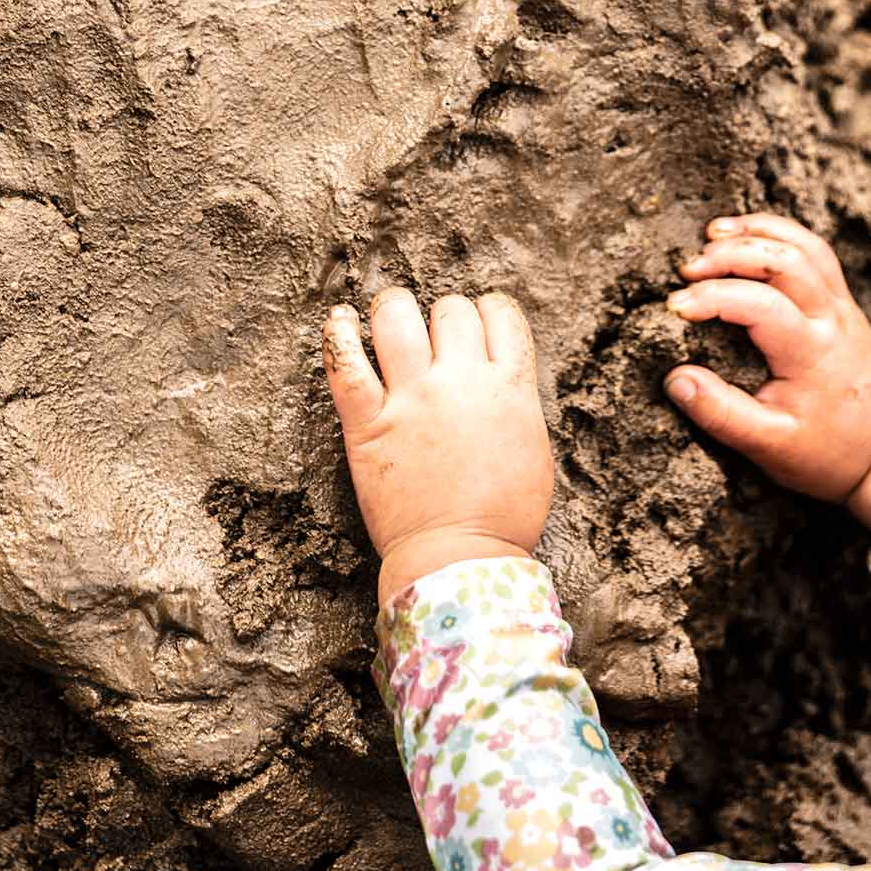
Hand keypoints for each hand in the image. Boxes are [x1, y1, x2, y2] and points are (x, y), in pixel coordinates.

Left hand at [322, 288, 554, 607]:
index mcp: (509, 388)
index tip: (477, 324)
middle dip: (444, 316)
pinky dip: (338, 333)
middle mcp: (461, 382)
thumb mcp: (533, 448)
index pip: (501, 315)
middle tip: (435, 336)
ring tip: (389, 317)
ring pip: (397, 318)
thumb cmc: (504, 517)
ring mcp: (412, 400)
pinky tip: (339, 320)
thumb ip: (515, 402)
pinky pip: (345, 362)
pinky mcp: (368, 424)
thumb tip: (498, 377)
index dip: (488, 311)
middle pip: (450, 311)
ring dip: (394, 310)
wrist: (462, 560)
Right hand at [663, 213, 870, 532]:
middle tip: (689, 267)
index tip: (675, 309)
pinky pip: (816, 253)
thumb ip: (721, 413)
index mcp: (813, 353)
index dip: (713, 297)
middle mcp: (833, 319)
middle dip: (732, 253)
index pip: (760, 304)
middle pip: (786, 259)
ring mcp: (843, 307)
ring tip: (713, 234)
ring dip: (758, 232)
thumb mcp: (768, 446)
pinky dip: (780, 236)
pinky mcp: (843, 304)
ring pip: (806, 245)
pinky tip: (748, 239)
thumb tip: (675, 379)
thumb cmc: (826, 454)